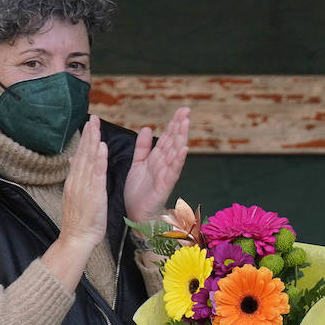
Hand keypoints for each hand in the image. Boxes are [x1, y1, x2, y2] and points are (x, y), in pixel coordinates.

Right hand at [59, 115, 108, 251]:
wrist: (77, 237)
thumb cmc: (80, 221)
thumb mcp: (75, 196)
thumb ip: (75, 179)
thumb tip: (73, 162)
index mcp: (74, 181)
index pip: (80, 156)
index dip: (85, 140)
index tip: (89, 125)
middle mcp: (77, 180)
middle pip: (83, 154)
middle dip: (88, 135)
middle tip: (93, 118)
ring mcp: (84, 186)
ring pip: (89, 159)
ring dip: (93, 141)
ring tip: (96, 125)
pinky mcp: (93, 194)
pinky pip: (97, 173)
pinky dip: (100, 159)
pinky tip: (102, 147)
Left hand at [124, 107, 190, 222]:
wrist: (138, 214)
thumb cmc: (139, 192)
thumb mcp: (138, 164)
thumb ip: (143, 147)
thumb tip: (148, 128)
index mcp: (157, 158)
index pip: (168, 137)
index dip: (174, 123)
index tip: (182, 110)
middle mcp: (164, 164)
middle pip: (174, 141)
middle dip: (180, 126)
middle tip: (186, 111)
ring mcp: (166, 174)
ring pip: (175, 152)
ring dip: (181, 138)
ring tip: (185, 124)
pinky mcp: (164, 185)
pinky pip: (173, 171)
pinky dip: (178, 160)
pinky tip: (183, 149)